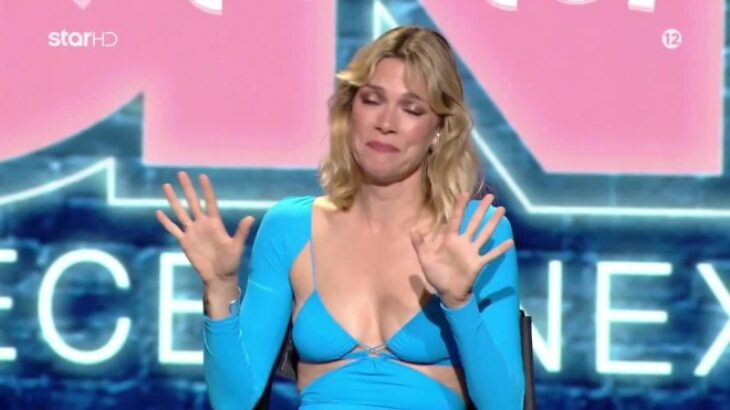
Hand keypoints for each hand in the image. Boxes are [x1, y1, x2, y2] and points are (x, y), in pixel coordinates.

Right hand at [155, 171, 254, 286]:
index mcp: (215, 223)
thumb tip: (251, 217)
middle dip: (187, 188)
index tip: (202, 176)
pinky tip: (159, 212)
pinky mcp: (185, 242)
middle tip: (181, 173)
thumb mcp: (236, 246)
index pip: (209, 202)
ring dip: (173, 200)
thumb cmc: (231, 262)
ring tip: (167, 186)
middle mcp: (202, 224)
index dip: (206, 189)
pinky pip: (173, 229)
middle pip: (192, 202)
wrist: (219, 277)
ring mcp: (192, 232)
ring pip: (180, 212)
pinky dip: (166, 222)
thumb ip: (241, 231)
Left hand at [409, 193, 513, 305]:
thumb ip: (419, 244)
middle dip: (481, 210)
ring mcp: (472, 252)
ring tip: (502, 210)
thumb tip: (412, 229)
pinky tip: (510, 242)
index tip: (465, 193)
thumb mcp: (425, 258)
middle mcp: (463, 243)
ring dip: (493, 223)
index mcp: (450, 240)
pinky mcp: (478, 264)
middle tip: (490, 196)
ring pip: (484, 234)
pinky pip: (490, 255)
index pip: (456, 219)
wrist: (447, 292)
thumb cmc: (436, 274)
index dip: (460, 207)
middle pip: (474, 222)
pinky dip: (499, 249)